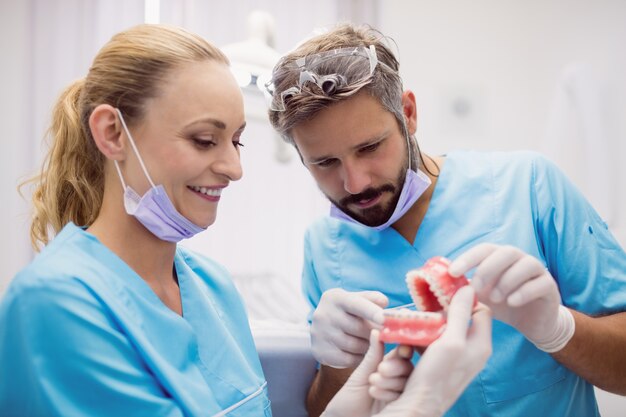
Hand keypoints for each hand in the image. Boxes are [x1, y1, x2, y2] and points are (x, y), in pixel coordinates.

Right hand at [311, 288, 387, 367]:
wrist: (324, 330)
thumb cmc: (349, 312)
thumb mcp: (357, 300)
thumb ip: (372, 299)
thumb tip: (384, 302)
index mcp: (335, 297)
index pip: (356, 304)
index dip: (371, 312)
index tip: (384, 319)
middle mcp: (324, 314)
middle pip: (358, 328)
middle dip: (374, 332)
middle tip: (382, 333)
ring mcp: (320, 334)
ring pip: (355, 346)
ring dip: (368, 346)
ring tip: (369, 341)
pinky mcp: (320, 352)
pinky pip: (348, 359)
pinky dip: (359, 357)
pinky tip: (359, 352)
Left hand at [321, 330, 410, 416]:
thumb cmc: (348, 400)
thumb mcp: (360, 375)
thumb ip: (373, 355)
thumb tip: (378, 331)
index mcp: (387, 370)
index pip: (401, 356)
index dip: (403, 351)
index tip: (401, 350)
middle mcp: (396, 382)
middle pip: (408, 368)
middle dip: (396, 366)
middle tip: (380, 369)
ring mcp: (399, 397)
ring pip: (406, 382)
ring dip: (391, 380)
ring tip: (372, 381)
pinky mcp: (400, 409)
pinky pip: (403, 396)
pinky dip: (390, 392)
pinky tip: (374, 391)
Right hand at [322, 286, 491, 416]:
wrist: (415, 409)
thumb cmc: (436, 378)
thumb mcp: (451, 341)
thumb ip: (460, 313)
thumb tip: (467, 287)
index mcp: (480, 345)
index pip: (480, 310)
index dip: (463, 298)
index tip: (444, 292)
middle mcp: (467, 351)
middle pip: (453, 320)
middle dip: (431, 319)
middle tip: (419, 315)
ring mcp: (449, 359)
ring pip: (432, 333)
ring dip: (414, 336)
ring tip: (404, 345)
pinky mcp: (432, 366)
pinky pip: (420, 347)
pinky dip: (409, 348)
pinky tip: (401, 352)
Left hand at [449, 243, 574, 351]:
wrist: (533, 323)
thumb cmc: (503, 305)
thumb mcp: (481, 298)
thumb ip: (465, 291)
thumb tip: (439, 293)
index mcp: (500, 257)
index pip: (483, 249)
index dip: (468, 258)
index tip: (452, 272)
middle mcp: (519, 259)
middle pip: (506, 252)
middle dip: (488, 268)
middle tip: (477, 288)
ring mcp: (537, 271)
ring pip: (526, 264)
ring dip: (507, 280)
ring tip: (496, 298)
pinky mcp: (550, 287)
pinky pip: (540, 283)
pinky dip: (524, 292)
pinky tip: (512, 303)